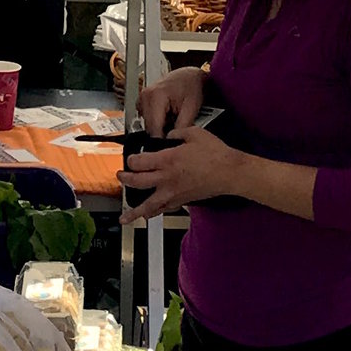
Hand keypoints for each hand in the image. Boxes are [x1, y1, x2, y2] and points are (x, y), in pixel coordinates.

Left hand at [118, 126, 244, 224]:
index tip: (131, 158)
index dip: (131, 160)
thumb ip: (177, 132)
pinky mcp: (181, 201)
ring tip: (124, 218)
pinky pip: (164, 209)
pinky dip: (155, 213)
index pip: (139, 163)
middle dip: (125, 180)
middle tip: (121, 177)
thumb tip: (169, 134)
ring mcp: (173, 193)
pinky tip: (149, 216)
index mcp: (167, 160)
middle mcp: (167, 178)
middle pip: (137, 183)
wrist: (230, 173)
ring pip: (149, 205)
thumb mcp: (194, 133)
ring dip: (134, 212)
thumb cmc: (215, 154)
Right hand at [138, 67, 205, 137]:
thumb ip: (182, 126)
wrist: (189, 75)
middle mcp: (145, 96)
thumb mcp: (191, 108)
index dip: (164, 139)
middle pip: (149, 127)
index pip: (154, 128)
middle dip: (163, 131)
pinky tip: (167, 114)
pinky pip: (147, 118)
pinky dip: (157, 120)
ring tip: (173, 117)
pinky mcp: (142, 101)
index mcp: (155, 96)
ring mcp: (142, 98)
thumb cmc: (192, 86)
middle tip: (177, 126)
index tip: (172, 143)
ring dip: (160, 126)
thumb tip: (174, 141)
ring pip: (147, 124)